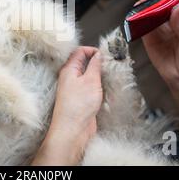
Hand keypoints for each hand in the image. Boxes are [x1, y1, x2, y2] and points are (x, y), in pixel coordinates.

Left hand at [32, 47, 101, 165]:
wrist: (73, 129)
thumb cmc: (77, 106)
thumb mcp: (91, 80)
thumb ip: (95, 65)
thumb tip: (98, 54)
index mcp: (69, 69)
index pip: (79, 51)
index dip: (92, 50)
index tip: (105, 55)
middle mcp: (70, 77)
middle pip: (84, 63)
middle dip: (97, 62)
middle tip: (109, 65)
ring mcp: (75, 88)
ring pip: (89, 75)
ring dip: (99, 75)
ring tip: (109, 77)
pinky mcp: (81, 99)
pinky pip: (90, 87)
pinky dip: (99, 86)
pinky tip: (106, 89)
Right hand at [137, 0, 178, 125]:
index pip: (176, 0)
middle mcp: (172, 21)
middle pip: (160, 4)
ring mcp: (160, 30)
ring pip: (150, 13)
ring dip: (144, 8)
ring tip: (140, 6)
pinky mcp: (150, 39)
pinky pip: (142, 27)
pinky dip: (137, 21)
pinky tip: (136, 19)